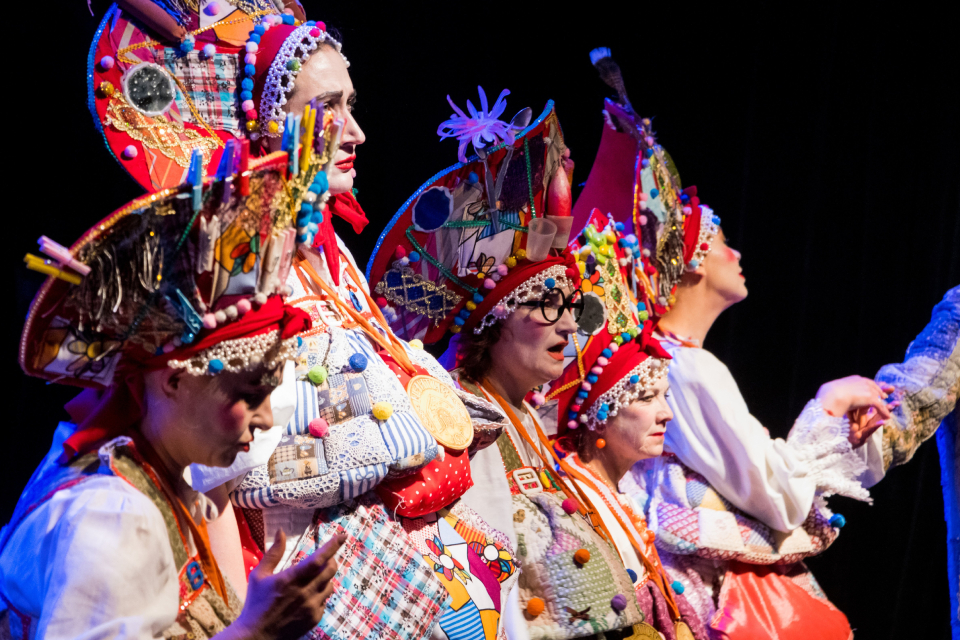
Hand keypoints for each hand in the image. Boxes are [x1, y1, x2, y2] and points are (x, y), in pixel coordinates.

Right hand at [225, 529, 345, 639]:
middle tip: (326, 558)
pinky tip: (307, 597)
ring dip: (325, 578)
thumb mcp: (259, 575)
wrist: (257, 636)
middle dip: (331, 560)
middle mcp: (305, 592)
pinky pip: (325, 601)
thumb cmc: (256, 603)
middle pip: (330, 570)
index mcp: (291, 579)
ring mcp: (311, 607)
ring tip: (312, 580)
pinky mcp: (314, 619)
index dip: (332, 546)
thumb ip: (273, 553)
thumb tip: (281, 531)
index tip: (343, 536)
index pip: (318, 559)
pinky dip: (320, 595)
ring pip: (330, 585)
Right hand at [816, 375, 893, 435]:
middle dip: (882, 389)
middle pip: (875, 386)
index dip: (871, 385)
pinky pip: (880, 406)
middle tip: (887, 393)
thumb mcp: (831, 390)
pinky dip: (884, 412)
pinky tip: (887, 417)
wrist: (833, 395)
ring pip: (879, 396)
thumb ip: (834, 391)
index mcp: (854, 379)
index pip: (865, 382)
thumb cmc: (828, 394)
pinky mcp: (871, 398)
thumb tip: (827, 391)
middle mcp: (863, 382)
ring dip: (884, 401)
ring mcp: (868, 390)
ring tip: (891, 405)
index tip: (875, 387)